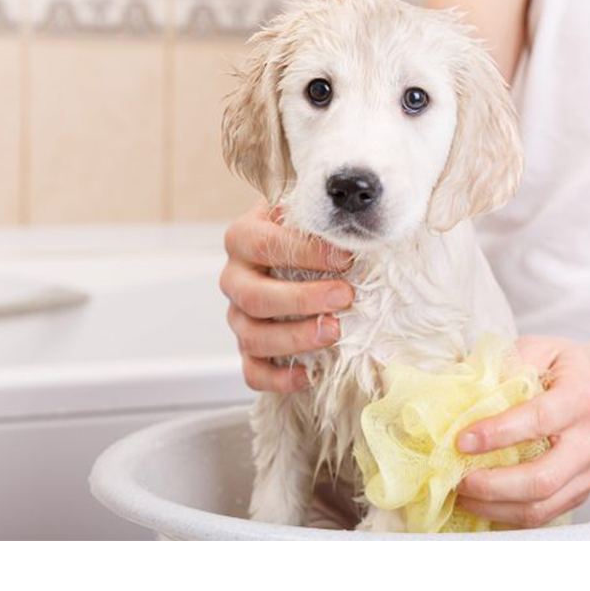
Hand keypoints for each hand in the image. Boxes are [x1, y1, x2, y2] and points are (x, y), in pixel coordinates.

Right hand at [220, 202, 353, 392]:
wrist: (289, 254)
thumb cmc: (305, 232)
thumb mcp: (306, 211)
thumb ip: (319, 211)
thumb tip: (355, 217)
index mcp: (243, 238)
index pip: (263, 244)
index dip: (305, 252)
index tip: (345, 257)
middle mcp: (235, 279)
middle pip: (256, 297)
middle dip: (303, 299)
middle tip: (345, 296)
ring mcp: (238, 316)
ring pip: (253, 338)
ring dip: (296, 338)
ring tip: (335, 332)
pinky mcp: (248, 349)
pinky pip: (252, 372)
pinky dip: (279, 379)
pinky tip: (310, 374)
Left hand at [453, 336, 589, 527]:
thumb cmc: (573, 369)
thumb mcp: (544, 349)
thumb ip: (510, 363)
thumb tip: (466, 387)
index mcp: (580, 398)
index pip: (538, 421)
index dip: (496, 434)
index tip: (461, 441)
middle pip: (541, 479)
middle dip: (491, 485)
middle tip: (457, 478)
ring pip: (541, 506)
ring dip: (495, 508)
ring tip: (462, 496)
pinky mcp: (583, 491)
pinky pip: (544, 515)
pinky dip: (508, 515)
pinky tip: (482, 504)